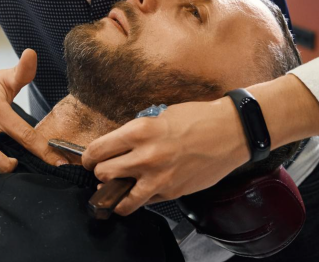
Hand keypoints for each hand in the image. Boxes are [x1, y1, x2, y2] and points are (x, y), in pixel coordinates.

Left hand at [81, 98, 250, 215]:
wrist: (230, 131)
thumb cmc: (196, 119)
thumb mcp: (157, 117)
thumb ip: (135, 134)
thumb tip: (117, 149)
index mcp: (138, 132)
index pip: (97, 150)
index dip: (88, 157)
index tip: (89, 159)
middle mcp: (145, 156)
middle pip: (103, 173)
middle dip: (100, 173)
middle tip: (103, 171)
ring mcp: (159, 178)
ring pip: (120, 198)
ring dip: (114, 194)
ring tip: (114, 190)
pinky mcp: (171, 192)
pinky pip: (145, 201)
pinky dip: (140, 197)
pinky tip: (142, 189)